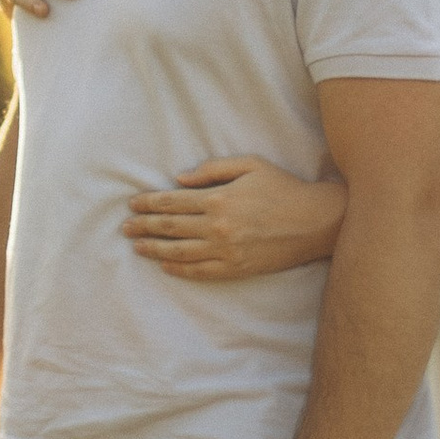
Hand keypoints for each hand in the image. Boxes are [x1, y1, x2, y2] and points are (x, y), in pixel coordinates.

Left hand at [123, 158, 346, 280]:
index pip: (172, 202)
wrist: (315, 222)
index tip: (133, 205)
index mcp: (219, 199)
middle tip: (125, 227)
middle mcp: (218, 227)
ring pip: (179, 253)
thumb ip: (213, 169)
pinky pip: (200, 272)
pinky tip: (165, 265)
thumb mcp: (250, 165)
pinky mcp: (236, 269)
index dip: (149, 204)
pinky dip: (179, 269)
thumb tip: (179, 179)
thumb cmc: (283, 188)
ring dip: (154, 250)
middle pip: (170, 228)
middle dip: (144, 226)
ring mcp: (226, 251)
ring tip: (137, 247)